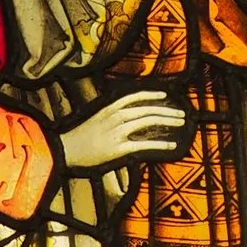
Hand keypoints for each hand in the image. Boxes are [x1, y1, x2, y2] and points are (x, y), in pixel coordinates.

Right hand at [59, 90, 187, 169]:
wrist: (66, 151)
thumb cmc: (79, 138)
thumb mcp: (95, 120)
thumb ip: (111, 117)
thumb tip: (127, 118)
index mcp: (109, 109)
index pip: (134, 97)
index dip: (151, 95)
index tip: (165, 95)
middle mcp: (115, 117)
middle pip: (146, 109)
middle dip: (166, 110)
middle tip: (181, 113)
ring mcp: (118, 132)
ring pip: (148, 121)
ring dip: (167, 121)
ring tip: (180, 122)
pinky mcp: (119, 148)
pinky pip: (144, 144)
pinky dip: (160, 144)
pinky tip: (171, 145)